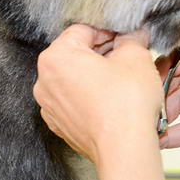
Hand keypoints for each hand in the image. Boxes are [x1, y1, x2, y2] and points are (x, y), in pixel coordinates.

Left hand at [34, 25, 160, 162]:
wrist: (123, 149)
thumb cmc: (126, 104)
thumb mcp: (136, 57)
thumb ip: (131, 39)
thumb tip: (133, 36)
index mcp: (56, 57)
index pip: (82, 30)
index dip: (108, 31)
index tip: (125, 37)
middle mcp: (44, 81)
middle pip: (75, 55)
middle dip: (101, 53)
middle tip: (127, 56)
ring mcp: (49, 105)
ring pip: (74, 79)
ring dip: (95, 75)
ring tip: (121, 80)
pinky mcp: (59, 124)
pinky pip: (74, 101)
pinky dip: (89, 97)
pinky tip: (111, 100)